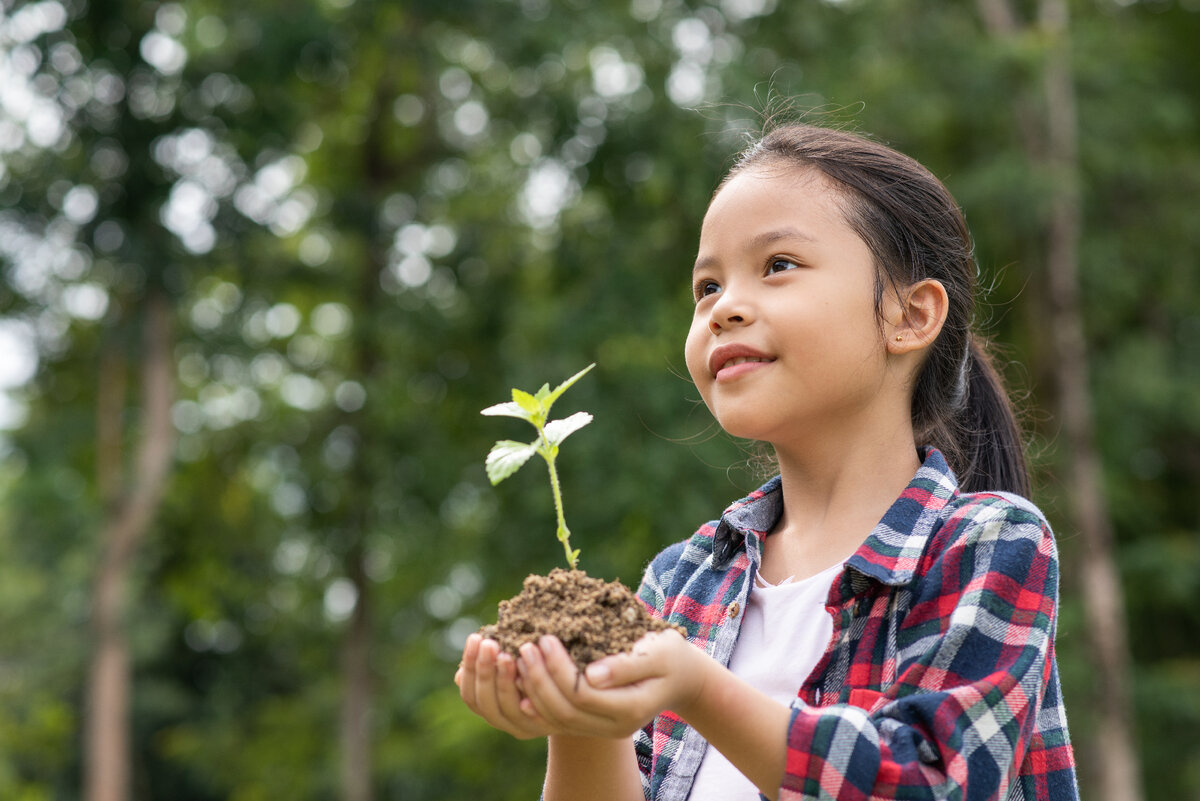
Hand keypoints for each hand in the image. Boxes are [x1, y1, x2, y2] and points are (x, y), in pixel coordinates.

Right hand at [455, 633, 556, 739]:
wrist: (577, 702)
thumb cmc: (540, 672)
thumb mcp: (514, 666)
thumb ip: (495, 664)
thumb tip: (465, 663)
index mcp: (491, 708)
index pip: (470, 695)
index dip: (470, 667)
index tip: (475, 639)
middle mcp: (505, 723)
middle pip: (485, 702)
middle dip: (485, 671)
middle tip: (490, 644)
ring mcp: (526, 727)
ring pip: (507, 708)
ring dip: (504, 680)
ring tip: (508, 655)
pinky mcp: (547, 725)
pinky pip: (534, 711)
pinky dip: (528, 691)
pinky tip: (530, 670)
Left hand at [514, 628, 711, 738]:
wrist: (680, 676)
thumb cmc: (670, 655)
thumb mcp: (659, 652)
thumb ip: (627, 665)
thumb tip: (592, 674)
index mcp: (631, 708)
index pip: (583, 694)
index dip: (559, 668)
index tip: (546, 638)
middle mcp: (615, 726)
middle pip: (565, 711)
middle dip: (540, 679)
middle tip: (525, 646)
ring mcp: (602, 729)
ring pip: (556, 720)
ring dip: (533, 690)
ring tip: (519, 658)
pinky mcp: (592, 723)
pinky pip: (557, 720)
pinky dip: (536, 700)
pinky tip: (522, 679)